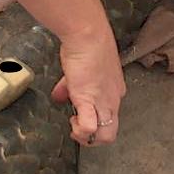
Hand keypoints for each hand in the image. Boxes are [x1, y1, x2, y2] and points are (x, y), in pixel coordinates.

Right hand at [51, 25, 125, 145]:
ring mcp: (103, 101)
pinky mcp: (89, 100)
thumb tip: (58, 95)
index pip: (110, 115)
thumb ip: (71, 86)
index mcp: (114, 91)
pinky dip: (81, 131)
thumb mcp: (81, 69)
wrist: (87, 35)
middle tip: (77, 127)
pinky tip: (73, 122)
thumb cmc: (86, 45)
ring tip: (74, 126)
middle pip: (110, 131)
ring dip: (88, 138)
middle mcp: (113, 99)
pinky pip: (90, 127)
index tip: (78, 113)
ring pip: (106, 135)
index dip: (93, 118)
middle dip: (93, 138)